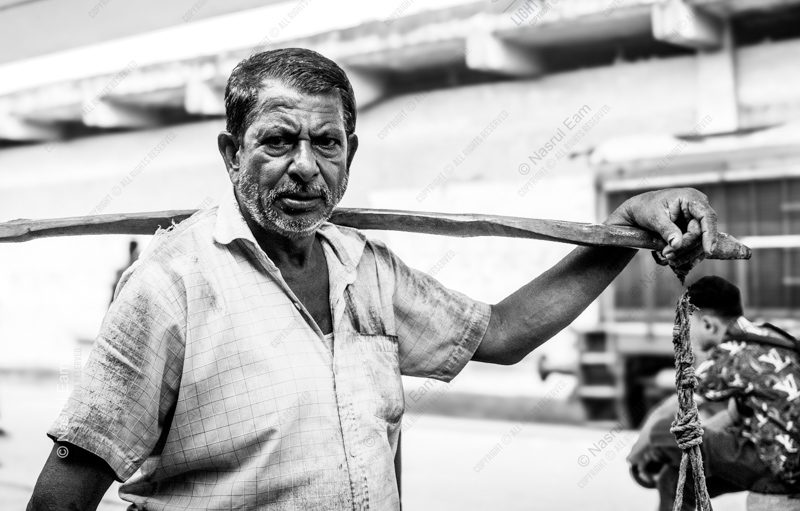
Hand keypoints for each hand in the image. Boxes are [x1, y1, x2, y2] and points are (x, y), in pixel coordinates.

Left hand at [604, 188, 718, 259]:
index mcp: (690, 198)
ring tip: (669, 260)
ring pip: (699, 242)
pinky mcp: (692, 230)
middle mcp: (697, 208)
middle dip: (687, 247)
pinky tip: (677, 264)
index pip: (707, 217)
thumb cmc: (645, 209)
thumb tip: (677, 244)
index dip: (709, 234)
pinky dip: (687, 256)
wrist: (638, 211)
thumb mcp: (654, 218)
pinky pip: (695, 246)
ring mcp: (696, 220)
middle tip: (667, 256)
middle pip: (701, 232)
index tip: (708, 250)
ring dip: (686, 254)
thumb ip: (666, 230)